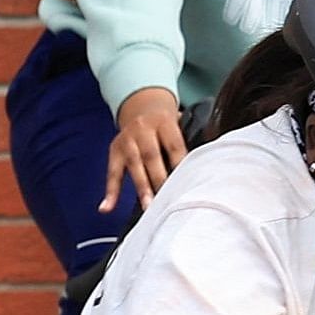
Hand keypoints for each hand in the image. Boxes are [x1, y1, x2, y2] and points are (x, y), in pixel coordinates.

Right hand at [100, 87, 189, 214]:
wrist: (142, 107)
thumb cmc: (168, 126)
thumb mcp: (180, 124)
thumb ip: (190, 140)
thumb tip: (208, 165)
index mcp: (164, 122)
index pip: (174, 145)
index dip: (180, 163)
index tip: (187, 183)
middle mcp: (143, 129)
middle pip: (151, 155)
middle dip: (159, 179)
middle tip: (168, 201)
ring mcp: (127, 139)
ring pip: (134, 165)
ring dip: (141, 188)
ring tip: (148, 207)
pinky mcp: (114, 150)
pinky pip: (112, 173)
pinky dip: (110, 191)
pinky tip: (107, 207)